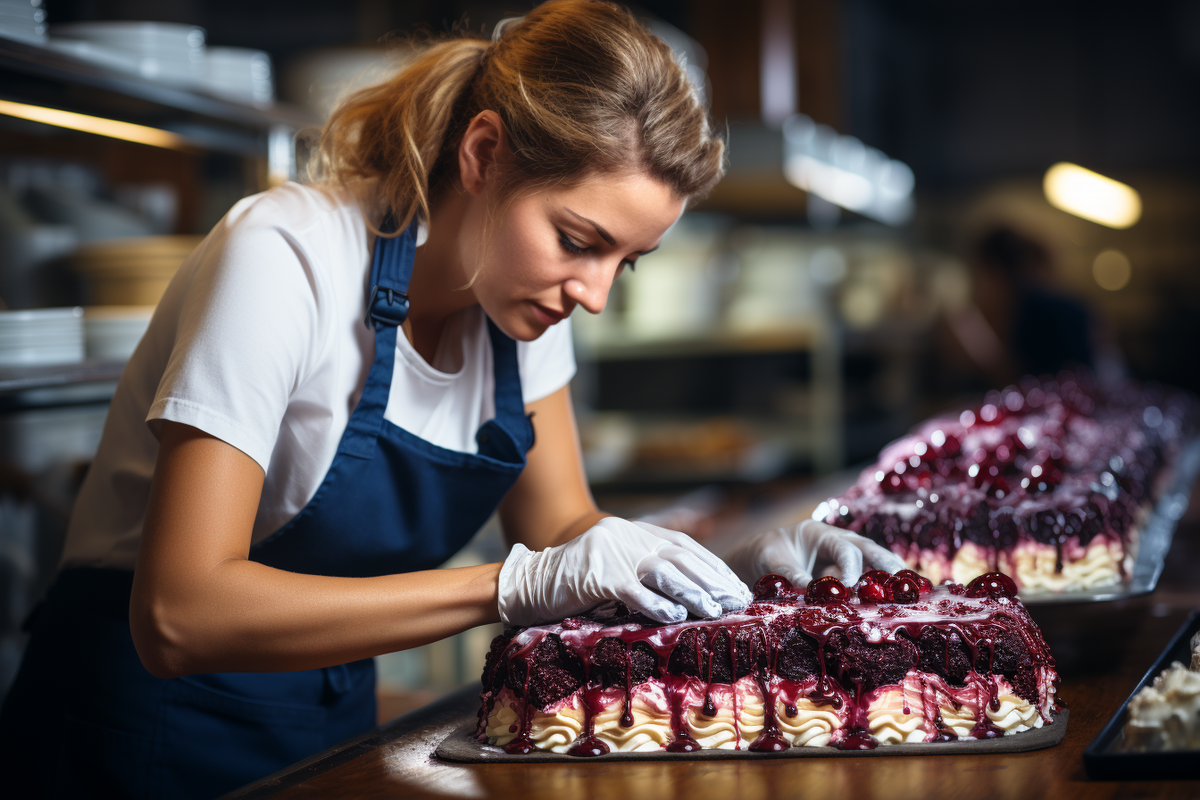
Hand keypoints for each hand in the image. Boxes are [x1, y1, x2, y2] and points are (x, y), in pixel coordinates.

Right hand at [498, 518, 751, 626]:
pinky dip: (658, 604)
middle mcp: (625, 536)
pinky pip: (634, 591)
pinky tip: (678, 616)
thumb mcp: (611, 567)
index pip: (682, 545)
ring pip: (664, 572)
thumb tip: (687, 591)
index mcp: (631, 531)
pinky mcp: (597, 576)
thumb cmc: (570, 583)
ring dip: (695, 593)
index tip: (734, 585)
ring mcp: (611, 555)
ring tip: (717, 610)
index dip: (711, 565)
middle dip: (712, 579)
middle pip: (680, 557)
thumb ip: (642, 569)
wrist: (525, 583)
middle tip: (737, 599)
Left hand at [725, 519, 906, 587]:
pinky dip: (876, 590)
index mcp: (819, 533)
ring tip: (905, 593)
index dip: (851, 567)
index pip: (844, 548)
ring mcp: (841, 559)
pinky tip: (891, 603)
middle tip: (903, 579)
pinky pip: (864, 580)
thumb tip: (808, 590)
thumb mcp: (771, 561)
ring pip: (871, 564)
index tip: (850, 586)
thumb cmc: (764, 554)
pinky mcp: (842, 576)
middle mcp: (836, 543)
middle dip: (887, 563)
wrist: (757, 559)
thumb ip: (790, 573)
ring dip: (886, 577)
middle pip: (868, 549)